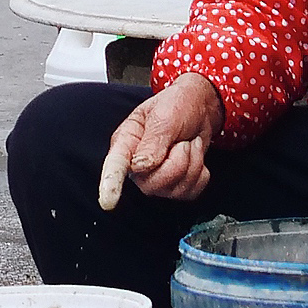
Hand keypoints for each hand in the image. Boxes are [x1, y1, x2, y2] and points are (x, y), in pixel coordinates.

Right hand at [96, 70, 221, 207]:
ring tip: (187, 144)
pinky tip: (194, 157)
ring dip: (191, 163)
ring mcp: (156, 179)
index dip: (111, 183)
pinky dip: (200, 173)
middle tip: (181, 141)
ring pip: (175, 189)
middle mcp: (137, 165)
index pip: (116, 165)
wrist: (199, 109)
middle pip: (153, 184)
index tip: (107, 201)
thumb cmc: (177, 105)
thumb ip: (153, 141)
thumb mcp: (164, 116)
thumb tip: (140, 166)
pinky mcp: (175, 187)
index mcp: (127, 142)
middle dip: (177, 162)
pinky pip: (190, 192)